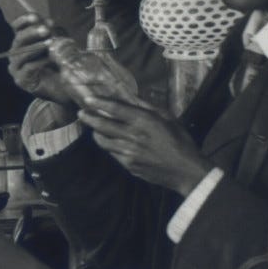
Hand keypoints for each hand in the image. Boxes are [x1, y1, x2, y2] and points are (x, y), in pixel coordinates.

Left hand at [62, 67, 195, 186]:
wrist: (185, 170)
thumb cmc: (181, 141)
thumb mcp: (168, 118)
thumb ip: (148, 107)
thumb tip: (132, 98)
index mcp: (143, 121)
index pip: (115, 109)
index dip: (99, 103)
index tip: (88, 99)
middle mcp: (132, 136)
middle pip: (103, 125)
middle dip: (89, 118)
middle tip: (81, 113)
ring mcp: (128, 153)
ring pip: (104, 142)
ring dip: (96, 133)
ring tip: (94, 129)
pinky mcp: (128, 165)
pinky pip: (113, 153)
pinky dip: (109, 146)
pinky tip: (110, 143)